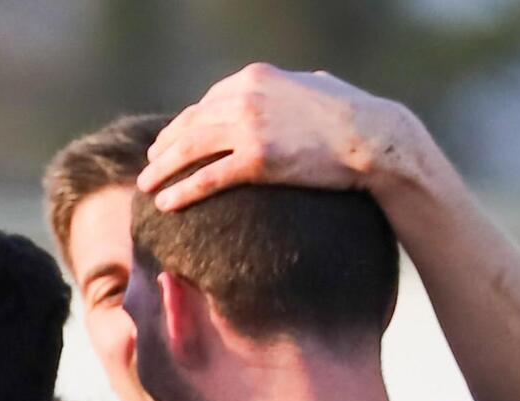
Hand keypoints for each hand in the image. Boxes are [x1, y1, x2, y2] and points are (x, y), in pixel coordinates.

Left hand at [138, 64, 436, 211]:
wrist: (372, 137)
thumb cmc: (349, 115)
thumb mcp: (311, 86)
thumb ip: (287, 88)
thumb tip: (287, 87)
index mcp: (256, 78)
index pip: (206, 102)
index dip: (184, 123)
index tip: (171, 139)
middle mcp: (246, 98)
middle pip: (191, 125)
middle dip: (165, 146)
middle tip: (150, 165)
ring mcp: (250, 128)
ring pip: (190, 150)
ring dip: (163, 170)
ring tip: (147, 186)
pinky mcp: (258, 160)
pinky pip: (207, 178)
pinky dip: (182, 191)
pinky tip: (166, 203)